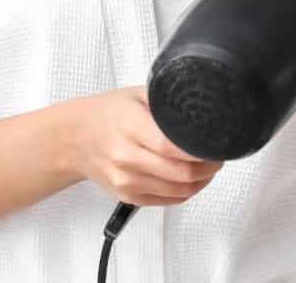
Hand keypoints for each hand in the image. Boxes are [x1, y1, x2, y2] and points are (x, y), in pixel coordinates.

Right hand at [67, 86, 223, 206]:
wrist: (76, 138)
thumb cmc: (107, 114)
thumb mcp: (138, 94)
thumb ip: (167, 102)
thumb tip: (200, 104)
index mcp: (131, 126)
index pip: (172, 147)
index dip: (200, 150)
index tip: (217, 144)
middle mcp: (127, 157)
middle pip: (180, 173)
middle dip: (208, 167)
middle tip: (219, 155)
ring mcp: (126, 181)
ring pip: (178, 191)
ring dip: (201, 181)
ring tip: (209, 166)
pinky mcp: (128, 197)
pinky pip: (166, 201)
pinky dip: (185, 192)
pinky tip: (192, 179)